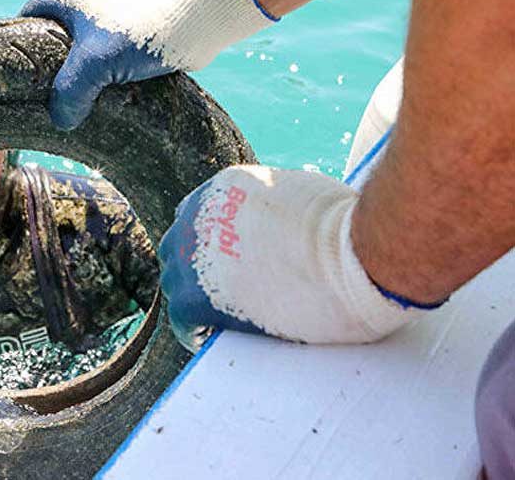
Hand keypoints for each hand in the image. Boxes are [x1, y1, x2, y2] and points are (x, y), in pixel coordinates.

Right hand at [20, 0, 275, 129]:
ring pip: (85, 47)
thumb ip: (69, 93)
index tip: (19, 75)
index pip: (28, 15)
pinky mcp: (136, 27)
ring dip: (82, 72)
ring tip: (77, 100)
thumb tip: (60, 120)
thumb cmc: (141, 33)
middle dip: (51, 66)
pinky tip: (106, 94)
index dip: (19, 44)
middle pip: (55, 35)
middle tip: (47, 96)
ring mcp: (113, 12)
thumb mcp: (93, 66)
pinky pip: (109, 52)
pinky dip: (106, 71)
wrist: (200, 19)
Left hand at [157, 165, 438, 349]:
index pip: (205, 216)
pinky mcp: (193, 297)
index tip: (230, 262)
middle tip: (224, 291)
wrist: (352, 256)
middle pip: (182, 244)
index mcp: (226, 188)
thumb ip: (280, 211)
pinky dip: (195, 331)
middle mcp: (199, 215)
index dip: (216, 243)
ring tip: (218, 319)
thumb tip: (288, 229)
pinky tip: (210, 340)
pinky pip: (183, 319)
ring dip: (195, 297)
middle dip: (199, 267)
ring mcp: (191, 255)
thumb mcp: (306, 197)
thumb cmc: (351, 230)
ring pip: (177, 280)